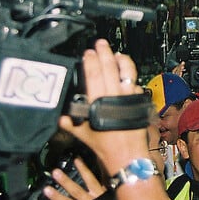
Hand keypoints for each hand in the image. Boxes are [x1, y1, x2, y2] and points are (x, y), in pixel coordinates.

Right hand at [45, 157, 125, 199]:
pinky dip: (95, 171)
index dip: (57, 197)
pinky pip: (100, 179)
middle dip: (65, 181)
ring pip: (90, 180)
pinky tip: (91, 163)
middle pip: (76, 190)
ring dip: (82, 170)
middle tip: (55, 171)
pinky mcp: (106, 192)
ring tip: (76, 160)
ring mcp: (100, 195)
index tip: (47, 189)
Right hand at [59, 39, 145, 174]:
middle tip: (100, 44)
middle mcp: (116, 96)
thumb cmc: (105, 146)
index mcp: (99, 102)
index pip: (94, 74)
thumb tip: (59, 114)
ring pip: (127, 71)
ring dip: (121, 59)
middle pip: (110, 67)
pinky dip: (129, 75)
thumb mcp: (82, 134)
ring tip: (115, 53)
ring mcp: (129, 97)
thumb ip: (69, 121)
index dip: (91, 61)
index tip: (88, 53)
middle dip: (104, 52)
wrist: (127, 155)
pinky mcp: (139, 100)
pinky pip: (135, 83)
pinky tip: (125, 72)